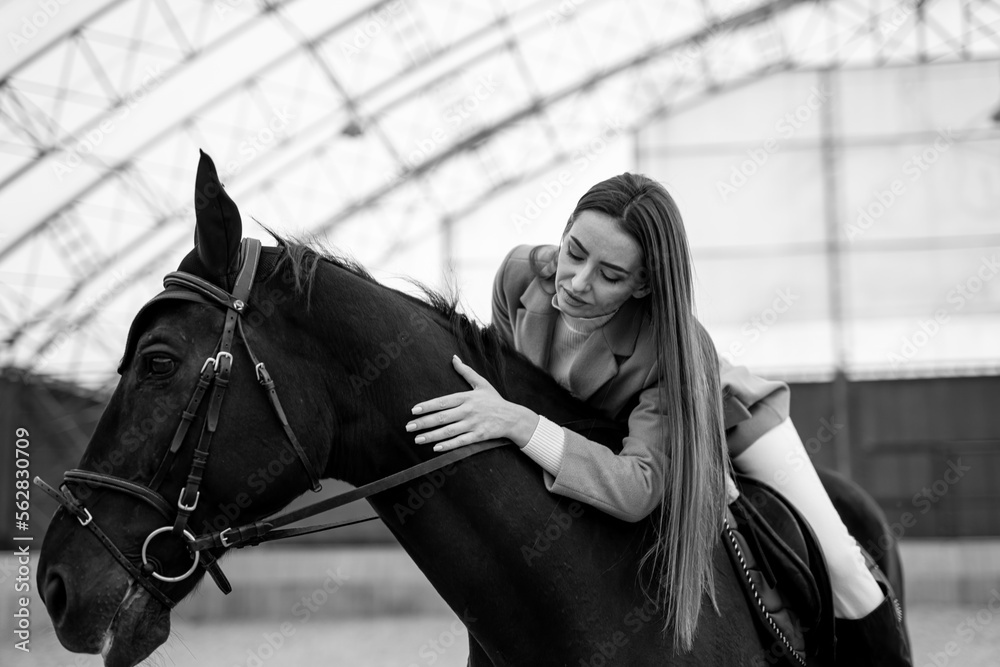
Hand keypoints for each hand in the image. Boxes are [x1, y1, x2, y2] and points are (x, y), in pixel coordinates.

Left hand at [407, 355, 538, 451]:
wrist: (513, 417)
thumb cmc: (494, 400)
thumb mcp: (481, 383)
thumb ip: (466, 372)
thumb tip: (454, 358)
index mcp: (467, 397)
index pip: (443, 402)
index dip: (427, 406)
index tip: (413, 410)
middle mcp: (468, 410)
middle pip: (442, 417)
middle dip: (424, 422)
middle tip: (408, 427)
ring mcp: (474, 424)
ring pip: (449, 431)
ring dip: (432, 436)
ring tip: (417, 439)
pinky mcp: (479, 436)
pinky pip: (461, 441)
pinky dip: (448, 445)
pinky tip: (436, 448)